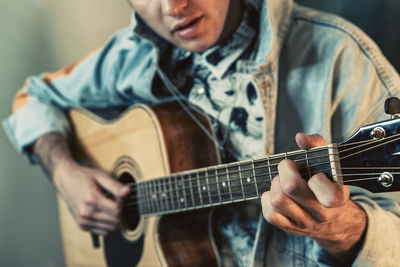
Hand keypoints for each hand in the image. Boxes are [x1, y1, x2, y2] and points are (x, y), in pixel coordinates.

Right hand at [34, 133, 130, 234]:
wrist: (65, 180)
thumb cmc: (83, 177)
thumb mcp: (101, 177)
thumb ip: (115, 186)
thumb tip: (128, 192)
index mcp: (91, 199)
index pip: (116, 211)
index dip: (121, 203)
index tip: (117, 197)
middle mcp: (86, 213)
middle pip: (114, 221)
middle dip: (118, 211)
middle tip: (112, 200)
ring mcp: (83, 221)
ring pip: (110, 228)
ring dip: (112, 218)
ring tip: (106, 206)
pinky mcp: (82, 226)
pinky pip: (103, 232)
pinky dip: (106, 224)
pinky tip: (102, 212)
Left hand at [261, 133, 366, 261]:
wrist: (332, 217)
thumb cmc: (327, 182)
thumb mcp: (328, 162)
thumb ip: (316, 145)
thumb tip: (300, 137)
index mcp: (337, 198)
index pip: (328, 194)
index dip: (317, 179)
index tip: (315, 173)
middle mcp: (322, 214)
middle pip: (291, 188)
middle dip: (285, 170)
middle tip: (289, 167)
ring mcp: (305, 222)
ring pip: (278, 200)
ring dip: (275, 184)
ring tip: (282, 180)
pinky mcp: (290, 228)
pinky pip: (270, 215)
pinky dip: (267, 200)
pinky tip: (276, 193)